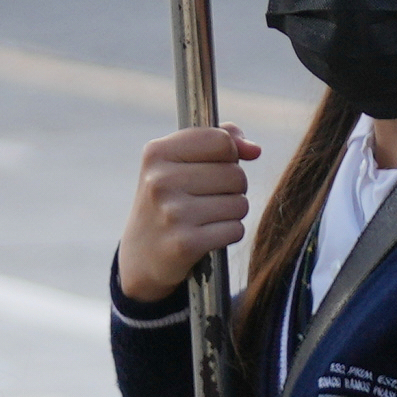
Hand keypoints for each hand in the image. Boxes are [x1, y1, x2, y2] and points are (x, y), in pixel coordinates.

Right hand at [118, 124, 262, 305]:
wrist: (141, 256)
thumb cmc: (169, 201)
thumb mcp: (178, 163)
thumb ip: (218, 142)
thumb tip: (255, 149)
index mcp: (157, 153)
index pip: (221, 140)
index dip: (229, 155)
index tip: (214, 167)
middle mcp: (160, 180)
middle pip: (235, 174)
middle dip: (233, 188)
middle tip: (207, 199)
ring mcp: (172, 213)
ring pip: (239, 204)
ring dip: (232, 213)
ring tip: (206, 218)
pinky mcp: (185, 244)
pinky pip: (235, 230)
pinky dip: (228, 234)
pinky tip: (206, 236)